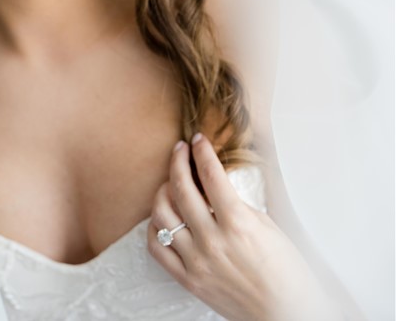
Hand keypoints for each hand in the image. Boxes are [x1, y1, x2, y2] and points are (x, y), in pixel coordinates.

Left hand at [147, 133, 340, 320]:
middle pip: (181, 188)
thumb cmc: (287, 271)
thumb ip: (237, 206)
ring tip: (170, 182)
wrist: (288, 314)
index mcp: (238, 224)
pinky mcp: (187, 279)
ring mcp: (196, 261)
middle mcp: (212, 240)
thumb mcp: (268, 228)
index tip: (198, 140)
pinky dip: (155, 226)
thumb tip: (214, 185)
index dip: (202, 152)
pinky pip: (156, 246)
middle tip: (179, 151)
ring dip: (163, 191)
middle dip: (177, 161)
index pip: (211, 175)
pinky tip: (162, 217)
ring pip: (162, 214)